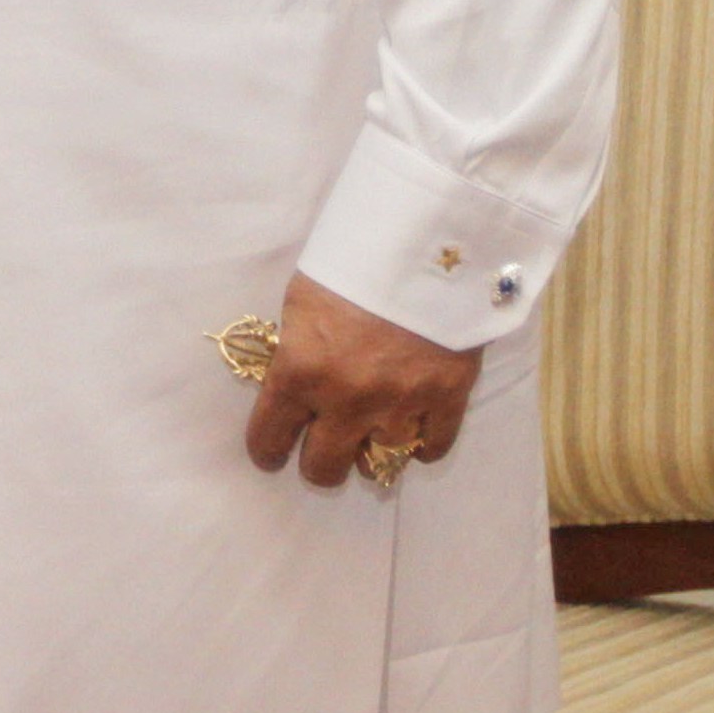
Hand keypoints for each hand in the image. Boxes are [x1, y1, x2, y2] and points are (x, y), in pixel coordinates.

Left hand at [244, 272, 483, 488]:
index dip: (267, 449)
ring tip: (368, 436)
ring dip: (371, 452)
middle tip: (320, 452)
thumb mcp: (301, 303)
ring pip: (379, 463)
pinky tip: (412, 434)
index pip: (271, 435)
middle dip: (318, 464)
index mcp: (301, 371)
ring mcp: (399, 406)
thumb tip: (296, 386)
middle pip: (325, 468)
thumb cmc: (348, 264)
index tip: (269, 454)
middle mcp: (346, 400)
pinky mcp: (446, 400)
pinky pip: (431, 449)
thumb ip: (297, 353)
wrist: (420, 244)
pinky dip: (420, 446)